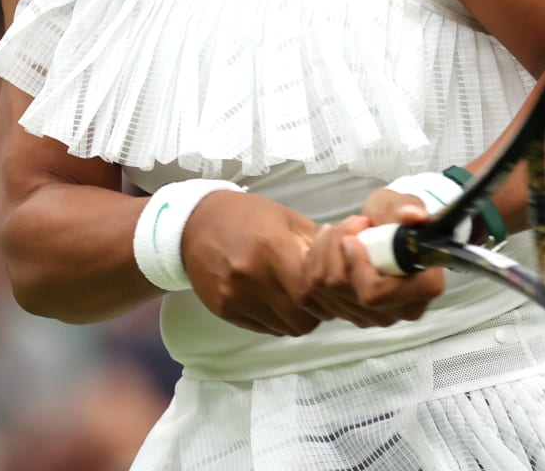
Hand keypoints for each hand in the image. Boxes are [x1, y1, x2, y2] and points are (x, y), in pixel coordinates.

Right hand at [181, 192, 327, 337]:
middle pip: (301, 318)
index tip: (331, 288)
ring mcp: (235, 298)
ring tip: (293, 296)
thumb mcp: (286, 219)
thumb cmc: (246, 216)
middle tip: (316, 296)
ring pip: (284, 329)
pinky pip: (264, 329)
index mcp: (271, 249)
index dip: (327, 296)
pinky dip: (276, 320)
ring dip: (296, 317)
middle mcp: (250, 278)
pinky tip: (274, 300)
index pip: (310, 292)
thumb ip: (317, 243)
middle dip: (316, 312)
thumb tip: (350, 256)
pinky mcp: (224, 311)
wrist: (194, 223)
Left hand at [300, 189, 446, 327]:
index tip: (351, 238)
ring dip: (324, 251)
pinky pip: (313, 293)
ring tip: (339, 230)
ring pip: (326, 289)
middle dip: (336, 250)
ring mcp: (371, 317)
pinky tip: (324, 244)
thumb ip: (409, 208)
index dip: (357, 265)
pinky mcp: (347, 314)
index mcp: (423, 288)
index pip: (376, 293)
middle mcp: (398, 311)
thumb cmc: (398, 218)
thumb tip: (412, 215)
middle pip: (345, 290)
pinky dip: (313, 263)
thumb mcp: (404, 205)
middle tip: (350, 224)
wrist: (386, 231)